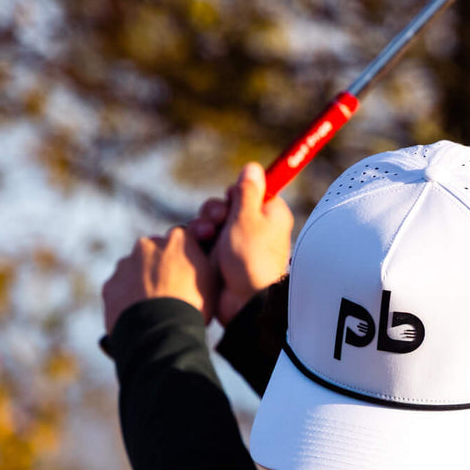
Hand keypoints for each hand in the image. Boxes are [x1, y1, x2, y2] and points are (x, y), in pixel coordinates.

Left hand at [101, 228, 217, 333]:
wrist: (161, 333)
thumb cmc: (193, 306)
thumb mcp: (211, 278)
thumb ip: (201, 259)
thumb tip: (197, 255)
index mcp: (177, 239)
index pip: (180, 240)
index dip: (183, 258)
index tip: (186, 274)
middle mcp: (148, 244)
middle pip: (153, 252)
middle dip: (159, 267)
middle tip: (169, 292)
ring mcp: (125, 264)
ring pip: (133, 270)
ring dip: (140, 282)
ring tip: (153, 307)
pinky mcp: (110, 284)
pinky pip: (119, 289)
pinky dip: (126, 298)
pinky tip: (138, 315)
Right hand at [190, 162, 292, 325]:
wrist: (245, 302)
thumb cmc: (251, 259)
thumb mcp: (248, 217)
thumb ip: (247, 191)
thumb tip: (253, 167)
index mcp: (270, 213)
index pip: (250, 191)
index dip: (236, 193)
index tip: (232, 200)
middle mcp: (255, 227)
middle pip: (226, 205)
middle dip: (215, 210)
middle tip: (217, 220)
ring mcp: (237, 244)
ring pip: (211, 223)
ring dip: (203, 225)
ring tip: (206, 237)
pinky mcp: (222, 259)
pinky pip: (205, 242)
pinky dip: (200, 242)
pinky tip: (199, 248)